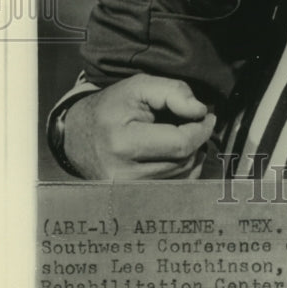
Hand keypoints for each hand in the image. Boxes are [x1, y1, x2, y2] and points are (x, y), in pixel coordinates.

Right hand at [63, 75, 216, 179]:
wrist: (78, 135)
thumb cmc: (111, 108)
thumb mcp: (139, 87)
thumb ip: (172, 92)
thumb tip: (200, 111)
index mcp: (122, 144)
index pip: (180, 144)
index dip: (201, 129)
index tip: (208, 116)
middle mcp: (122, 175)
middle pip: (183, 161)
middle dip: (197, 140)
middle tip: (195, 122)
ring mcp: (126, 192)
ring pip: (182, 176)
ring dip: (192, 155)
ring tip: (183, 135)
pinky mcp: (131, 200)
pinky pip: (174, 188)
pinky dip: (184, 170)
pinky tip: (177, 154)